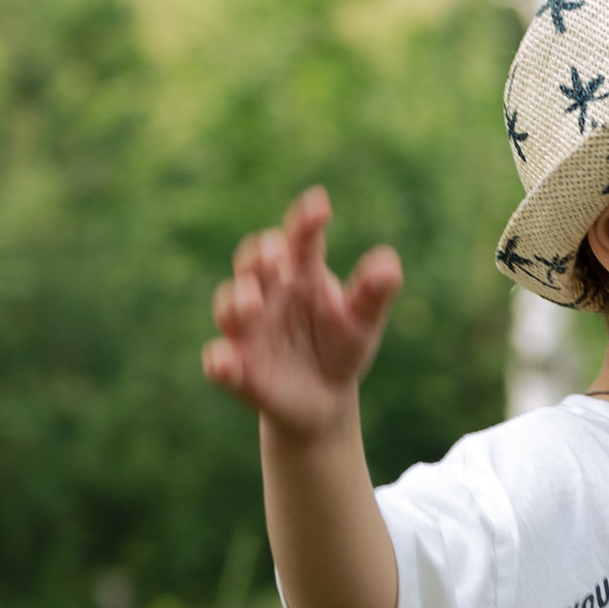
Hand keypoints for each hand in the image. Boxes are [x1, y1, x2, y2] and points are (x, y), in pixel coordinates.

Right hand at [204, 185, 402, 438]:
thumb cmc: (342, 348)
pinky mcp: (237, 369)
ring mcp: (248, 331)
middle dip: (259, 256)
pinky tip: (227, 363)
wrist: (326, 401)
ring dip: (236, 302)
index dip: (306, 222)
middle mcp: (267, 295)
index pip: (300, 241)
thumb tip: (389, 264)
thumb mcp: (364, 321)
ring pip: (228, 307)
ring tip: (253, 306)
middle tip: (277, 258)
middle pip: (252, 263)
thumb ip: (374, 293)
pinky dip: (219, 361)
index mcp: (301, 275)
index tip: (320, 206)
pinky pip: (219, 362)